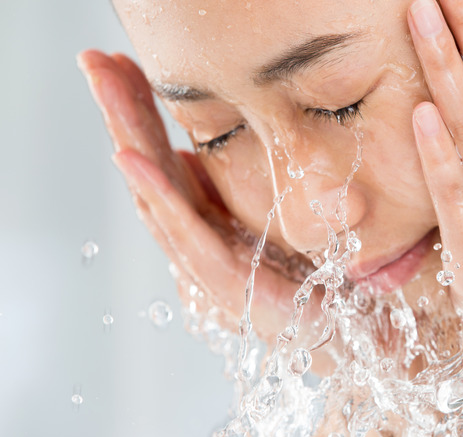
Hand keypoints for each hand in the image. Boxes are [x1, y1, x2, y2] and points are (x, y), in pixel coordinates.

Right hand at [77, 50, 305, 338]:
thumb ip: (225, 194)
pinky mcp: (228, 284)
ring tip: (108, 89)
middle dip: (124, 114)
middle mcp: (199, 242)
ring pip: (159, 194)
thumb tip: (186, 157)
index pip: (166, 160)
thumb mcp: (268, 220)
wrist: (348, 330)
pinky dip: (158, 194)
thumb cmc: (311, 278)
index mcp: (207, 224)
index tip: (122, 65)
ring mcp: (208, 264)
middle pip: (152, 171)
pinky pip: (187, 233)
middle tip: (96, 61)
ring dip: (131, 138)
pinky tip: (132, 157)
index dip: (143, 114)